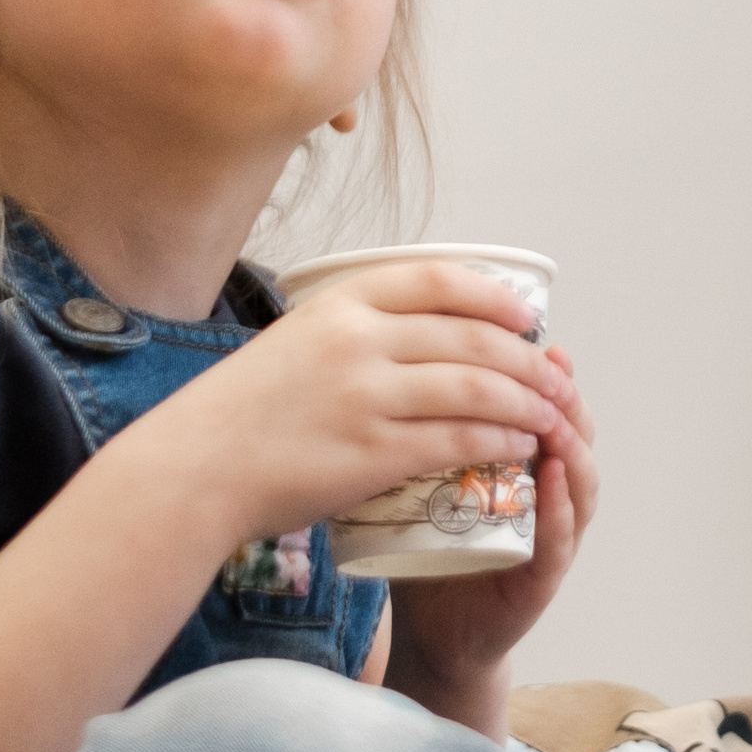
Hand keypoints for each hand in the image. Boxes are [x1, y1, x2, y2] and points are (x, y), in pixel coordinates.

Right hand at [187, 261, 562, 557]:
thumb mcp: (293, 342)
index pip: (439, 281)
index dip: (495, 298)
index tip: (528, 319)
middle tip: (557, 379)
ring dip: (527, 402)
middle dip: (528, 360)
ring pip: (475, 388)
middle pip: (472, 338)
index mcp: (341, 304)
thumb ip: (352, 332)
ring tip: (551, 417)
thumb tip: (421, 334)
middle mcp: (358, 341)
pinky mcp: (371, 454)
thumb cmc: (242, 412)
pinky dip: (499, 442)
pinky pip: (457, 440)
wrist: (194, 469)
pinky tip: (519, 449)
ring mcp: (366, 397)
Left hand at [385, 348, 600, 740]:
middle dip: (563, 397)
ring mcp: (550, 535)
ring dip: (571, 446)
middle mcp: (546, 492)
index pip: (540, 402)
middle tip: (548, 366)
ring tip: (555, 417)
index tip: (525, 331)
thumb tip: (368, 356)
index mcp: (518, 461)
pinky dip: (560, 510)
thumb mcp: (414, 477)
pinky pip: (560, 541)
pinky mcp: (541, 579)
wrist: (428, 633)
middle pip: (572, 432)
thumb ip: (408, 426)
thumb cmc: (423, 551)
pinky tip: (553, 482)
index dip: (538, 367)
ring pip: (580, 481)